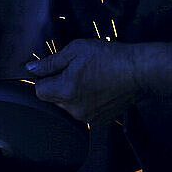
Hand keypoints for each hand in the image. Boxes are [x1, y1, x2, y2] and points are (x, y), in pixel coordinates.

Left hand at [26, 39, 145, 123]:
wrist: (140, 71)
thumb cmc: (109, 58)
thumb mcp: (75, 51)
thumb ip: (50, 62)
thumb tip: (31, 68)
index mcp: (65, 91)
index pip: (39, 90)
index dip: (44, 79)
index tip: (54, 70)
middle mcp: (74, 109)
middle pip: (52, 99)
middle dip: (58, 85)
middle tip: (75, 71)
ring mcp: (87, 117)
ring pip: (67, 106)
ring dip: (72, 94)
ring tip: (89, 78)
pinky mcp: (99, 120)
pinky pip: (82, 111)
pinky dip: (85, 101)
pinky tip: (97, 88)